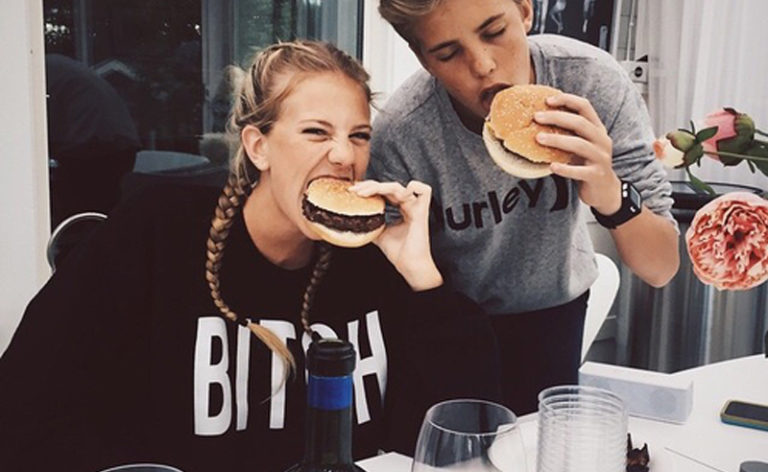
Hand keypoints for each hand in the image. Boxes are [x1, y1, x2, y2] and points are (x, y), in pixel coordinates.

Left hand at [349, 180, 442, 290]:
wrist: (409, 266)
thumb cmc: (399, 253)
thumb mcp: (379, 234)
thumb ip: (371, 224)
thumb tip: (356, 220)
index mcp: (401, 208)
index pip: (385, 191)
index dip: (370, 188)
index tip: (354, 192)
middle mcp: (409, 205)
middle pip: (389, 185)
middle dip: (370, 185)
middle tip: (355, 190)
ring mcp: (416, 208)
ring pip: (398, 187)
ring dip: (379, 187)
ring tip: (364, 193)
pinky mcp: (421, 213)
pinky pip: (425, 191)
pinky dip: (413, 187)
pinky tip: (395, 194)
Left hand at [534, 93, 621, 214]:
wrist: (604, 190)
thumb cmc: (586, 164)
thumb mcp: (580, 144)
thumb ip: (568, 132)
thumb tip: (539, 119)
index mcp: (597, 129)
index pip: (585, 106)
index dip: (567, 100)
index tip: (547, 100)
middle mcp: (602, 140)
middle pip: (580, 123)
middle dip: (557, 118)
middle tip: (536, 117)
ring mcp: (601, 158)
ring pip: (580, 145)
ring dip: (557, 140)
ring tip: (538, 139)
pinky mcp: (596, 175)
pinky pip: (580, 171)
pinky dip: (565, 168)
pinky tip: (551, 166)